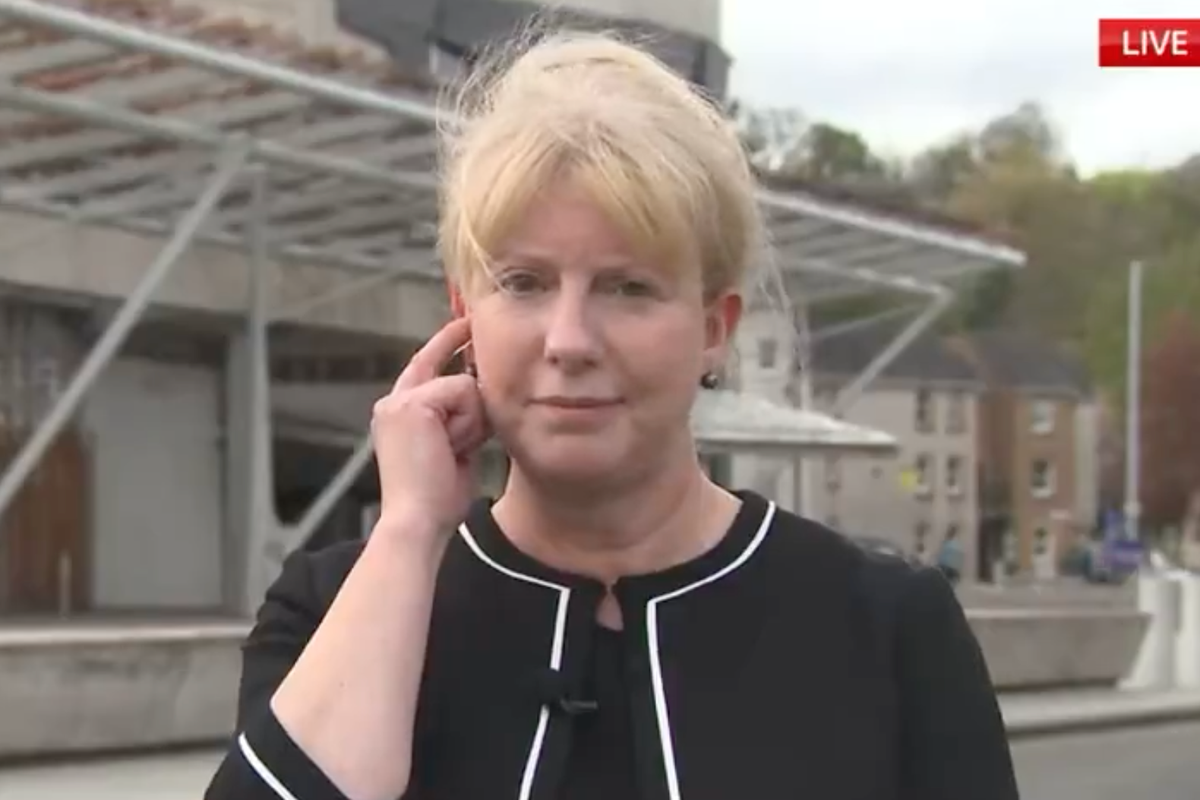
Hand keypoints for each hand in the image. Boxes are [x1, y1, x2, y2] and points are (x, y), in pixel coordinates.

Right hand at [371, 317, 489, 535]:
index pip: (424, 367)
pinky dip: (469, 422)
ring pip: (463, 385)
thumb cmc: (437, 501)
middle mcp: (392, 403)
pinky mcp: (411, 405)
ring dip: (473, 421)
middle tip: (471, 327)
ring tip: (457, 451)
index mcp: (398, 416)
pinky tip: (453, 446)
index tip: (464, 324)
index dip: (445, 344)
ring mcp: (399, 402)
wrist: (418, 521)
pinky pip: (463, 393)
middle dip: (455, 340)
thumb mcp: (454, 451)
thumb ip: (461, 422)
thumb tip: (482, 398)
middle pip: (437, 360)